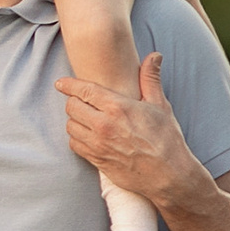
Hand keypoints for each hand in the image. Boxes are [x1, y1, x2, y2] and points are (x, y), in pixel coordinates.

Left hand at [59, 51, 197, 210]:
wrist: (169, 175)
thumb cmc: (166, 139)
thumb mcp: (160, 105)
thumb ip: (150, 78)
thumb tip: (154, 56)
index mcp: (117, 107)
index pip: (83, 90)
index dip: (68, 84)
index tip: (60, 83)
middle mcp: (103, 125)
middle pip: (72, 107)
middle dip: (74, 102)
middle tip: (82, 101)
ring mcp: (98, 144)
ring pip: (70, 127)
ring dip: (75, 121)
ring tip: (86, 118)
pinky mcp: (97, 160)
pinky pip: (74, 145)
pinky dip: (77, 139)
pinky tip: (88, 136)